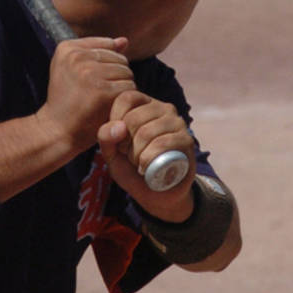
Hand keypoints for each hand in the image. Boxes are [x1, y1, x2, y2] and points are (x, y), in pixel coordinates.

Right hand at [36, 38, 134, 152]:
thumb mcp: (72, 68)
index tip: (95, 80)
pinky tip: (113, 107)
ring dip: (123, 87)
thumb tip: (125, 41)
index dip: (108, 65)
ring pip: (127, 72)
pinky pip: (130, 88)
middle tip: (102, 94)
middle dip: (117, 76)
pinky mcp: (102, 92)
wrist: (55, 130)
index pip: (108, 45)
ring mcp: (90, 74)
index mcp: (67, 48)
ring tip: (106, 100)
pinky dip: (126, 99)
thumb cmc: (66, 100)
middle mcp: (77, 57)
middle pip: (120, 59)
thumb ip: (98, 51)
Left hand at [97, 91, 194, 219]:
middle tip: (129, 156)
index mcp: (144, 104)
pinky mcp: (187, 139)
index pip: (126, 98)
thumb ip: (105, 137)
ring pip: (146, 133)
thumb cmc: (132, 168)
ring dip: (136, 155)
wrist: (157, 194)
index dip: (115, 121)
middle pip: (133, 118)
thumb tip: (117, 127)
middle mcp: (163, 108)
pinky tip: (147, 169)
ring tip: (139, 163)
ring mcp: (177, 122)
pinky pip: (162, 144)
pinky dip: (148, 160)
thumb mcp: (111, 153)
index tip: (117, 141)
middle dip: (125, 144)